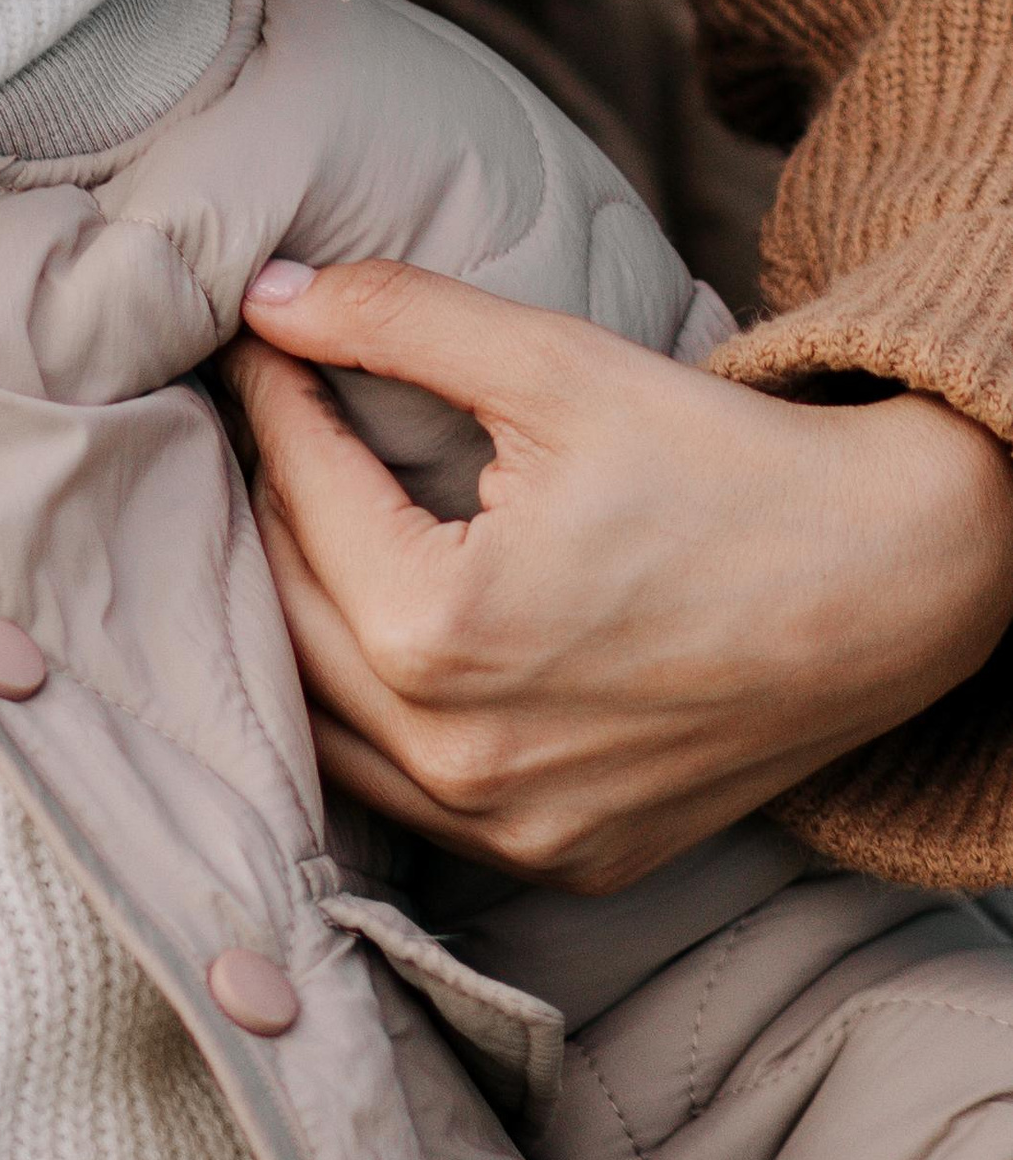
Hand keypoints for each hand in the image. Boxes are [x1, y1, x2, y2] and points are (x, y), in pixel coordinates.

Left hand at [223, 258, 1012, 889]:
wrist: (897, 582)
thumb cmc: (730, 466)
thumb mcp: (557, 367)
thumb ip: (396, 322)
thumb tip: (266, 296)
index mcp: (438, 629)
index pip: (301, 493)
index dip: (275, 401)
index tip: (262, 344)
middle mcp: (456, 756)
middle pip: (290, 613)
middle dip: (271, 508)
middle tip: (273, 429)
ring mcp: (508, 829)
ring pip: (328, 726)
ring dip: (304, 626)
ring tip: (311, 531)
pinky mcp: (560, 862)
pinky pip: (415, 803)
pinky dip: (378, 728)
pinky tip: (379, 653)